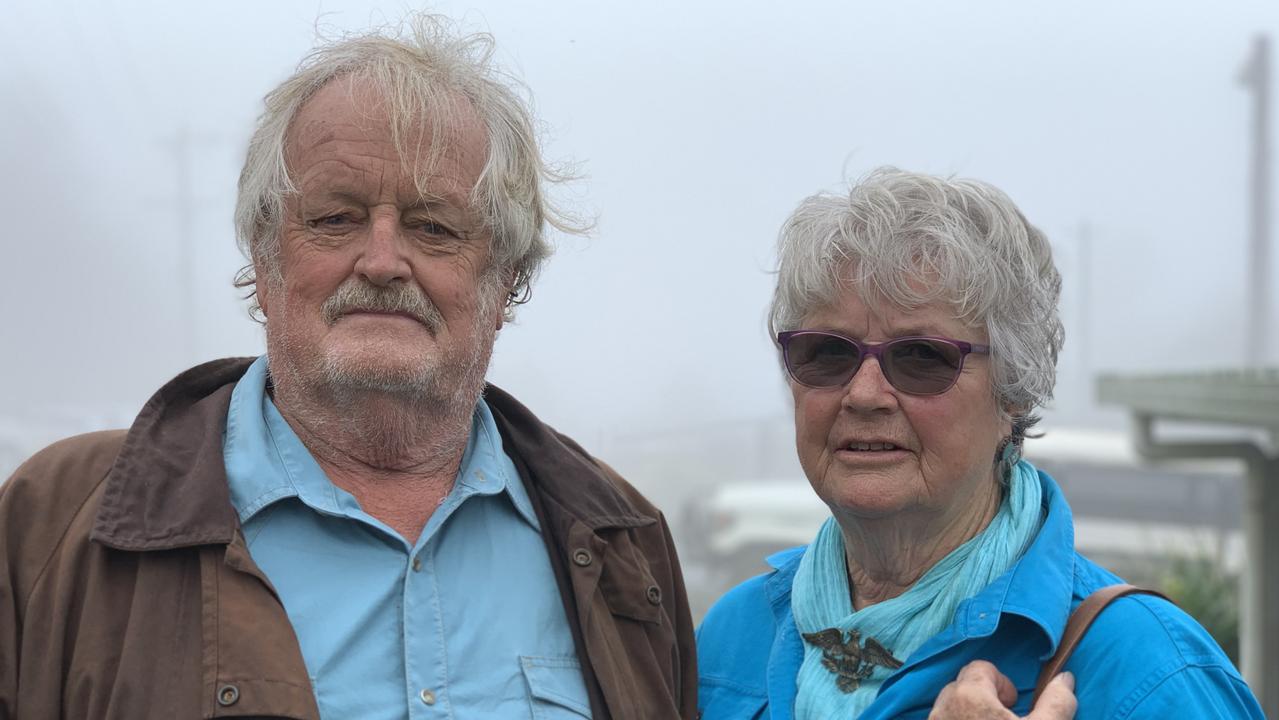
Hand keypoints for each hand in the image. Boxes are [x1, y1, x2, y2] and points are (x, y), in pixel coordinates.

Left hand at [929, 660, 1075, 719]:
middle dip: (983, 697)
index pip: (980, 667)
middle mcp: (942, 708)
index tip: (1014, 705)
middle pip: (961, 686)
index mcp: (968, 695)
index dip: (1001, 683)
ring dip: (969, 713)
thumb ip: (1056, 702)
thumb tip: (1065, 678)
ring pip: (949, 706)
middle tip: (1005, 719)